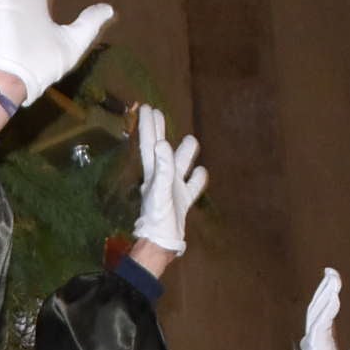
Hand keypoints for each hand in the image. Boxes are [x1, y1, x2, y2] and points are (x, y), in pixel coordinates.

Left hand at [130, 105, 205, 257]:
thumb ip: (162, 168)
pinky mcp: (183, 200)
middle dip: (159, 130)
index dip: (148, 126)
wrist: (162, 242)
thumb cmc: (158, 218)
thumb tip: (163, 144)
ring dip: (184, 153)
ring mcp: (173, 188)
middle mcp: (162, 177)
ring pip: (180, 165)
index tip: (147, 107)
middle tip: (158, 113)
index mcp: (153, 173)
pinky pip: (193, 185)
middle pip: (162, 149)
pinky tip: (201, 172)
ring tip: (190, 140)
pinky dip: (198, 177)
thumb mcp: (159, 192)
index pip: (150, 144)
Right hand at [254, 268, 349, 349]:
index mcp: (323, 345)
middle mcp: (316, 342)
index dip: (328, 297)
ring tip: (333, 278)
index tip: (334, 281)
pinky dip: (328, 309)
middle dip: (325, 289)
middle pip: (318, 308)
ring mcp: (314, 345)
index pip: (325, 315)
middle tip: (331, 271)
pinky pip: (321, 325)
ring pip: (318, 313)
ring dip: (326, 294)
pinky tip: (334, 297)